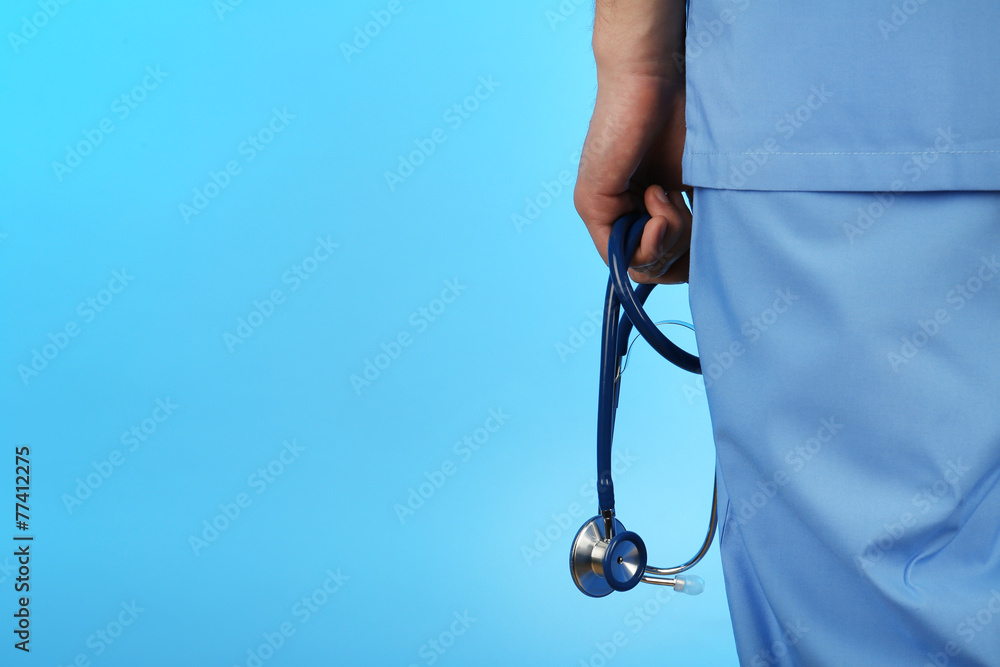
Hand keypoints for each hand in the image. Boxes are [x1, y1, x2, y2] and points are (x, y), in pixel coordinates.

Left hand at [574, 0, 691, 283]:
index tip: (697, 220)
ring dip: (670, 236)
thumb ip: (696, 226)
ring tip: (668, 193)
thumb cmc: (684, 123)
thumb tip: (713, 262)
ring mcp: (601, 215)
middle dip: (680, 250)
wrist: (659, 78)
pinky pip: (624, 253)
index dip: (685, 260)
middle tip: (682, 205)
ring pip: (642, 267)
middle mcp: (616, 218)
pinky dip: (653, 232)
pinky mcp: (591, 204)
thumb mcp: (697, 189)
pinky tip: (659, 194)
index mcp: (640, 214)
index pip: (660, 269)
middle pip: (653, 274)